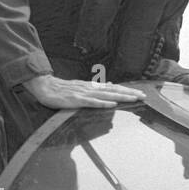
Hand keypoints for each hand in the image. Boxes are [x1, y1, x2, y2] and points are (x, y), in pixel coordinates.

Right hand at [24, 75, 144, 109]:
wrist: (45, 86)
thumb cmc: (62, 89)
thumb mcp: (81, 87)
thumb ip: (95, 88)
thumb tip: (109, 85)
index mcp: (92, 86)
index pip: (113, 88)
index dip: (127, 90)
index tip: (140, 93)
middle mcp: (90, 88)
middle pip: (113, 90)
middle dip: (129, 93)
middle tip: (143, 96)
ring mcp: (84, 94)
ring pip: (106, 95)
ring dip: (120, 97)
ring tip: (133, 99)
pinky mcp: (76, 100)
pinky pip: (91, 102)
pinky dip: (102, 103)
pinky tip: (112, 104)